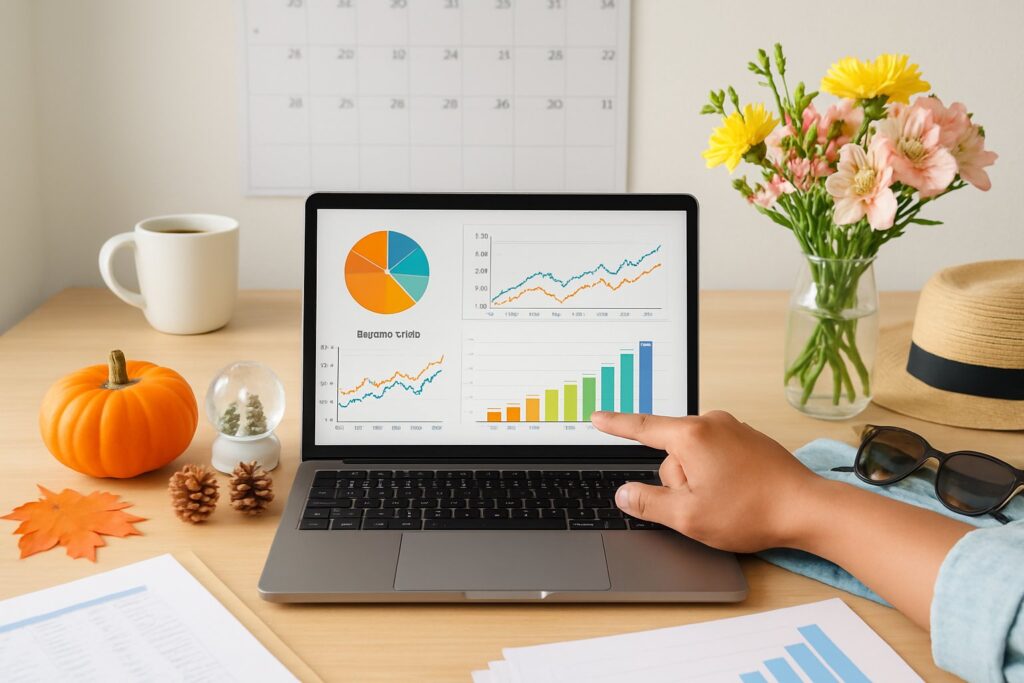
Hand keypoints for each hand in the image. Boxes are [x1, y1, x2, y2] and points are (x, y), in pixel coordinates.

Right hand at [591, 410, 824, 552]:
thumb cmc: (751, 510)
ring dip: (700, 482)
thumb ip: (647, 503)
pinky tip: (738, 495)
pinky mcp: (748, 439)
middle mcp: (711, 423)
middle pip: (671, 454)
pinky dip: (718, 476)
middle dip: (678, 483)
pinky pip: (716, 456)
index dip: (615, 425)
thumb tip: (623, 493)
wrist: (808, 509)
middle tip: (706, 505)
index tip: (598, 418)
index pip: (641, 428)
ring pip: (694, 457)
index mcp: (691, 435)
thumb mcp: (688, 516)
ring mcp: (732, 429)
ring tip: (728, 503)